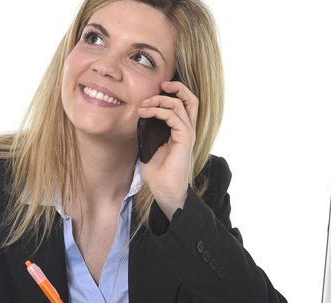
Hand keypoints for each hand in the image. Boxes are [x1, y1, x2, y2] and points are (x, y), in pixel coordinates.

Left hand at [138, 80, 198, 219]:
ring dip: (160, 100)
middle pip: (192, 99)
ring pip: (181, 104)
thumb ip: (149, 132)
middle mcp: (187, 130)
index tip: (156, 90)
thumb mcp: (150, 146)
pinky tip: (145, 114)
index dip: (173, 92)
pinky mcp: (184, 140)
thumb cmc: (158, 173)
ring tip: (144, 105)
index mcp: (181, 130)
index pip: (185, 104)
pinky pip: (174, 117)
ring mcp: (187, 134)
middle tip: (159, 85)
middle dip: (176, 87)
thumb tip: (139, 118)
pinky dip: (159, 111)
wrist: (165, 190)